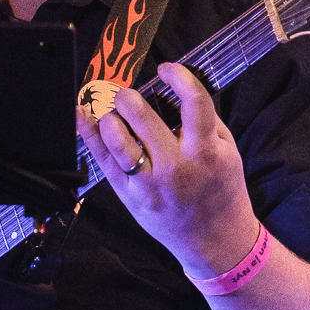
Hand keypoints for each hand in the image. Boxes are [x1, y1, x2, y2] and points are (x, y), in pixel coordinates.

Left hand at [77, 62, 258, 280]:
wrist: (216, 240)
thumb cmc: (222, 191)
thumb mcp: (228, 152)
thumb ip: (207, 122)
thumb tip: (180, 89)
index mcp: (206, 151)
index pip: (194, 102)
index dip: (179, 77)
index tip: (167, 69)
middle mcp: (176, 166)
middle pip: (144, 118)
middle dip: (129, 97)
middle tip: (126, 95)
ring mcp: (150, 183)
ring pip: (119, 140)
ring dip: (109, 117)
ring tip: (112, 112)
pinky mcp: (131, 197)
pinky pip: (105, 162)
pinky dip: (89, 135)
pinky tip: (82, 116)